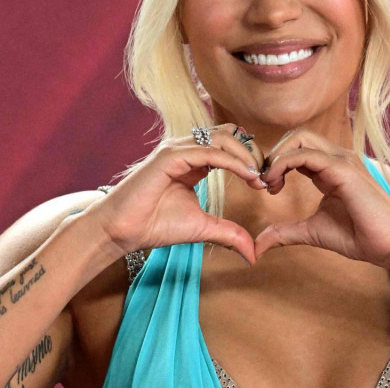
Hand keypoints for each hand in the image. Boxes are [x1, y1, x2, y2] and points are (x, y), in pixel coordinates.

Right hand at [93, 124, 265, 265]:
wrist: (122, 231)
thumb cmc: (154, 225)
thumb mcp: (202, 228)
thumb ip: (228, 233)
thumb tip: (253, 253)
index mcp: (194, 159)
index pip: (230, 144)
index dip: (251, 158)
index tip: (265, 182)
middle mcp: (186, 148)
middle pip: (230, 134)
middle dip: (253, 152)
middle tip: (267, 177)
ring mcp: (177, 148)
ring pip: (222, 138)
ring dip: (246, 155)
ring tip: (258, 177)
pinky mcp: (170, 156)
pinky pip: (209, 151)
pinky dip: (232, 162)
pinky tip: (247, 175)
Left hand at [254, 130, 389, 267]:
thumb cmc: (360, 236)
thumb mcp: (312, 232)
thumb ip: (286, 232)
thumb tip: (258, 245)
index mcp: (330, 169)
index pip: (297, 148)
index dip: (276, 162)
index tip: (267, 188)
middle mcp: (336, 158)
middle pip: (296, 136)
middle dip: (273, 153)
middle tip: (265, 182)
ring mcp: (341, 160)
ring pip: (299, 138)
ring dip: (276, 156)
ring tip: (269, 183)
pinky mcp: (343, 169)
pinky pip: (305, 154)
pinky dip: (283, 163)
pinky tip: (275, 184)